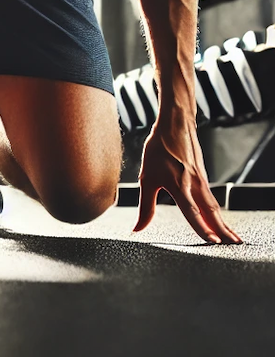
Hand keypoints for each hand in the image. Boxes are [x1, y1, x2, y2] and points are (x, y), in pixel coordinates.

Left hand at [134, 117, 240, 243]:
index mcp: (180, 186)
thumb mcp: (147, 178)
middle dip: (222, 231)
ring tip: (232, 238)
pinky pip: (212, 199)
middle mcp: (195, 185)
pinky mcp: (203, 177)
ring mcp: (201, 181)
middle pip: (211, 213)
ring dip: (223, 223)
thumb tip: (138, 228)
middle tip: (233, 246)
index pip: (194, 213)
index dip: (204, 228)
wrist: (174, 125)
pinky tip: (218, 217)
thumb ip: (145, 206)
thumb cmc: (159, 149)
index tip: (214, 242)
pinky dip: (217, 211)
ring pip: (214, 206)